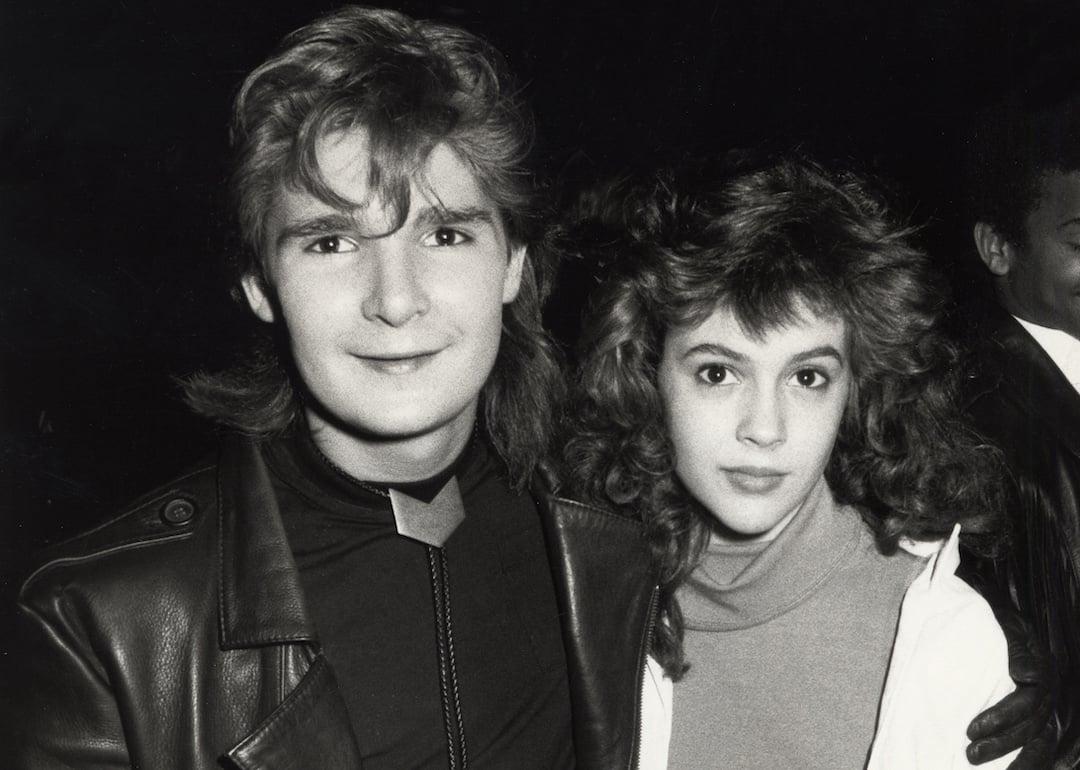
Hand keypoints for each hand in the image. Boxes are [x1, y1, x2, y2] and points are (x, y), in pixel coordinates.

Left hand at [966, 609, 1058, 767]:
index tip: (971, 729)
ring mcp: (1044, 706)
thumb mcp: (1007, 622)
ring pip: (1038, 740)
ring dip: (1015, 759)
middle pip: (1030, 727)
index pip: (1026, 703)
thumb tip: (1026, 675)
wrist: (997, 607)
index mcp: (1041, 670)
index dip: (1001, 718)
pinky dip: (1026, 760)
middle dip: (1000, 744)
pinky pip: (1038, 744)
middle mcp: (1047, 692)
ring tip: (983, 765)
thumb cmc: (999, 616)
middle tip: (970, 753)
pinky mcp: (1035, 715)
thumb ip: (1015, 646)